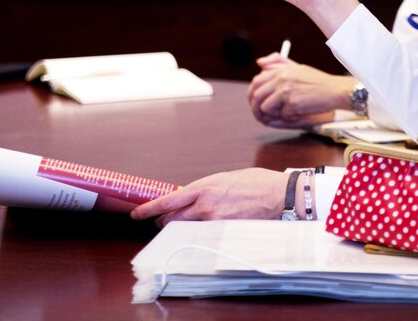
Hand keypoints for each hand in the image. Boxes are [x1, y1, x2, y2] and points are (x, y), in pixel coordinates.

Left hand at [130, 168, 286, 226]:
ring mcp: (215, 221)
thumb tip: (194, 197)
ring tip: (181, 228)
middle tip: (161, 222)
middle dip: (163, 222)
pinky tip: (201, 235)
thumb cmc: (256, 183)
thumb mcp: (225, 179)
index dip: (149, 209)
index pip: (168, 200)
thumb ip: (207, 189)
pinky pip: (204, 238)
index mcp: (204, 186)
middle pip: (172, 219)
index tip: (137, 213)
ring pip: (185, 230)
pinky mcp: (225, 233)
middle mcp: (205, 204)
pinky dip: (198, 237)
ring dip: (179, 230)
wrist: (279, 195)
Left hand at [248, 53, 350, 128]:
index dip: (252, 94)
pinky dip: (290, 118)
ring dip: (273, 114)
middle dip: (256, 108)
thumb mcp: (297, 68)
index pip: (257, 81)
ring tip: (285, 114)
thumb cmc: (318, 81)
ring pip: (266, 107)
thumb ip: (278, 64)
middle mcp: (281, 79)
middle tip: (260, 117)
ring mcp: (286, 91)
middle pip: (257, 95)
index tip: (254, 102)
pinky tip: (299, 114)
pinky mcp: (293, 103)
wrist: (335, 90)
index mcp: (281, 70)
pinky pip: (283, 116)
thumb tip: (259, 63)